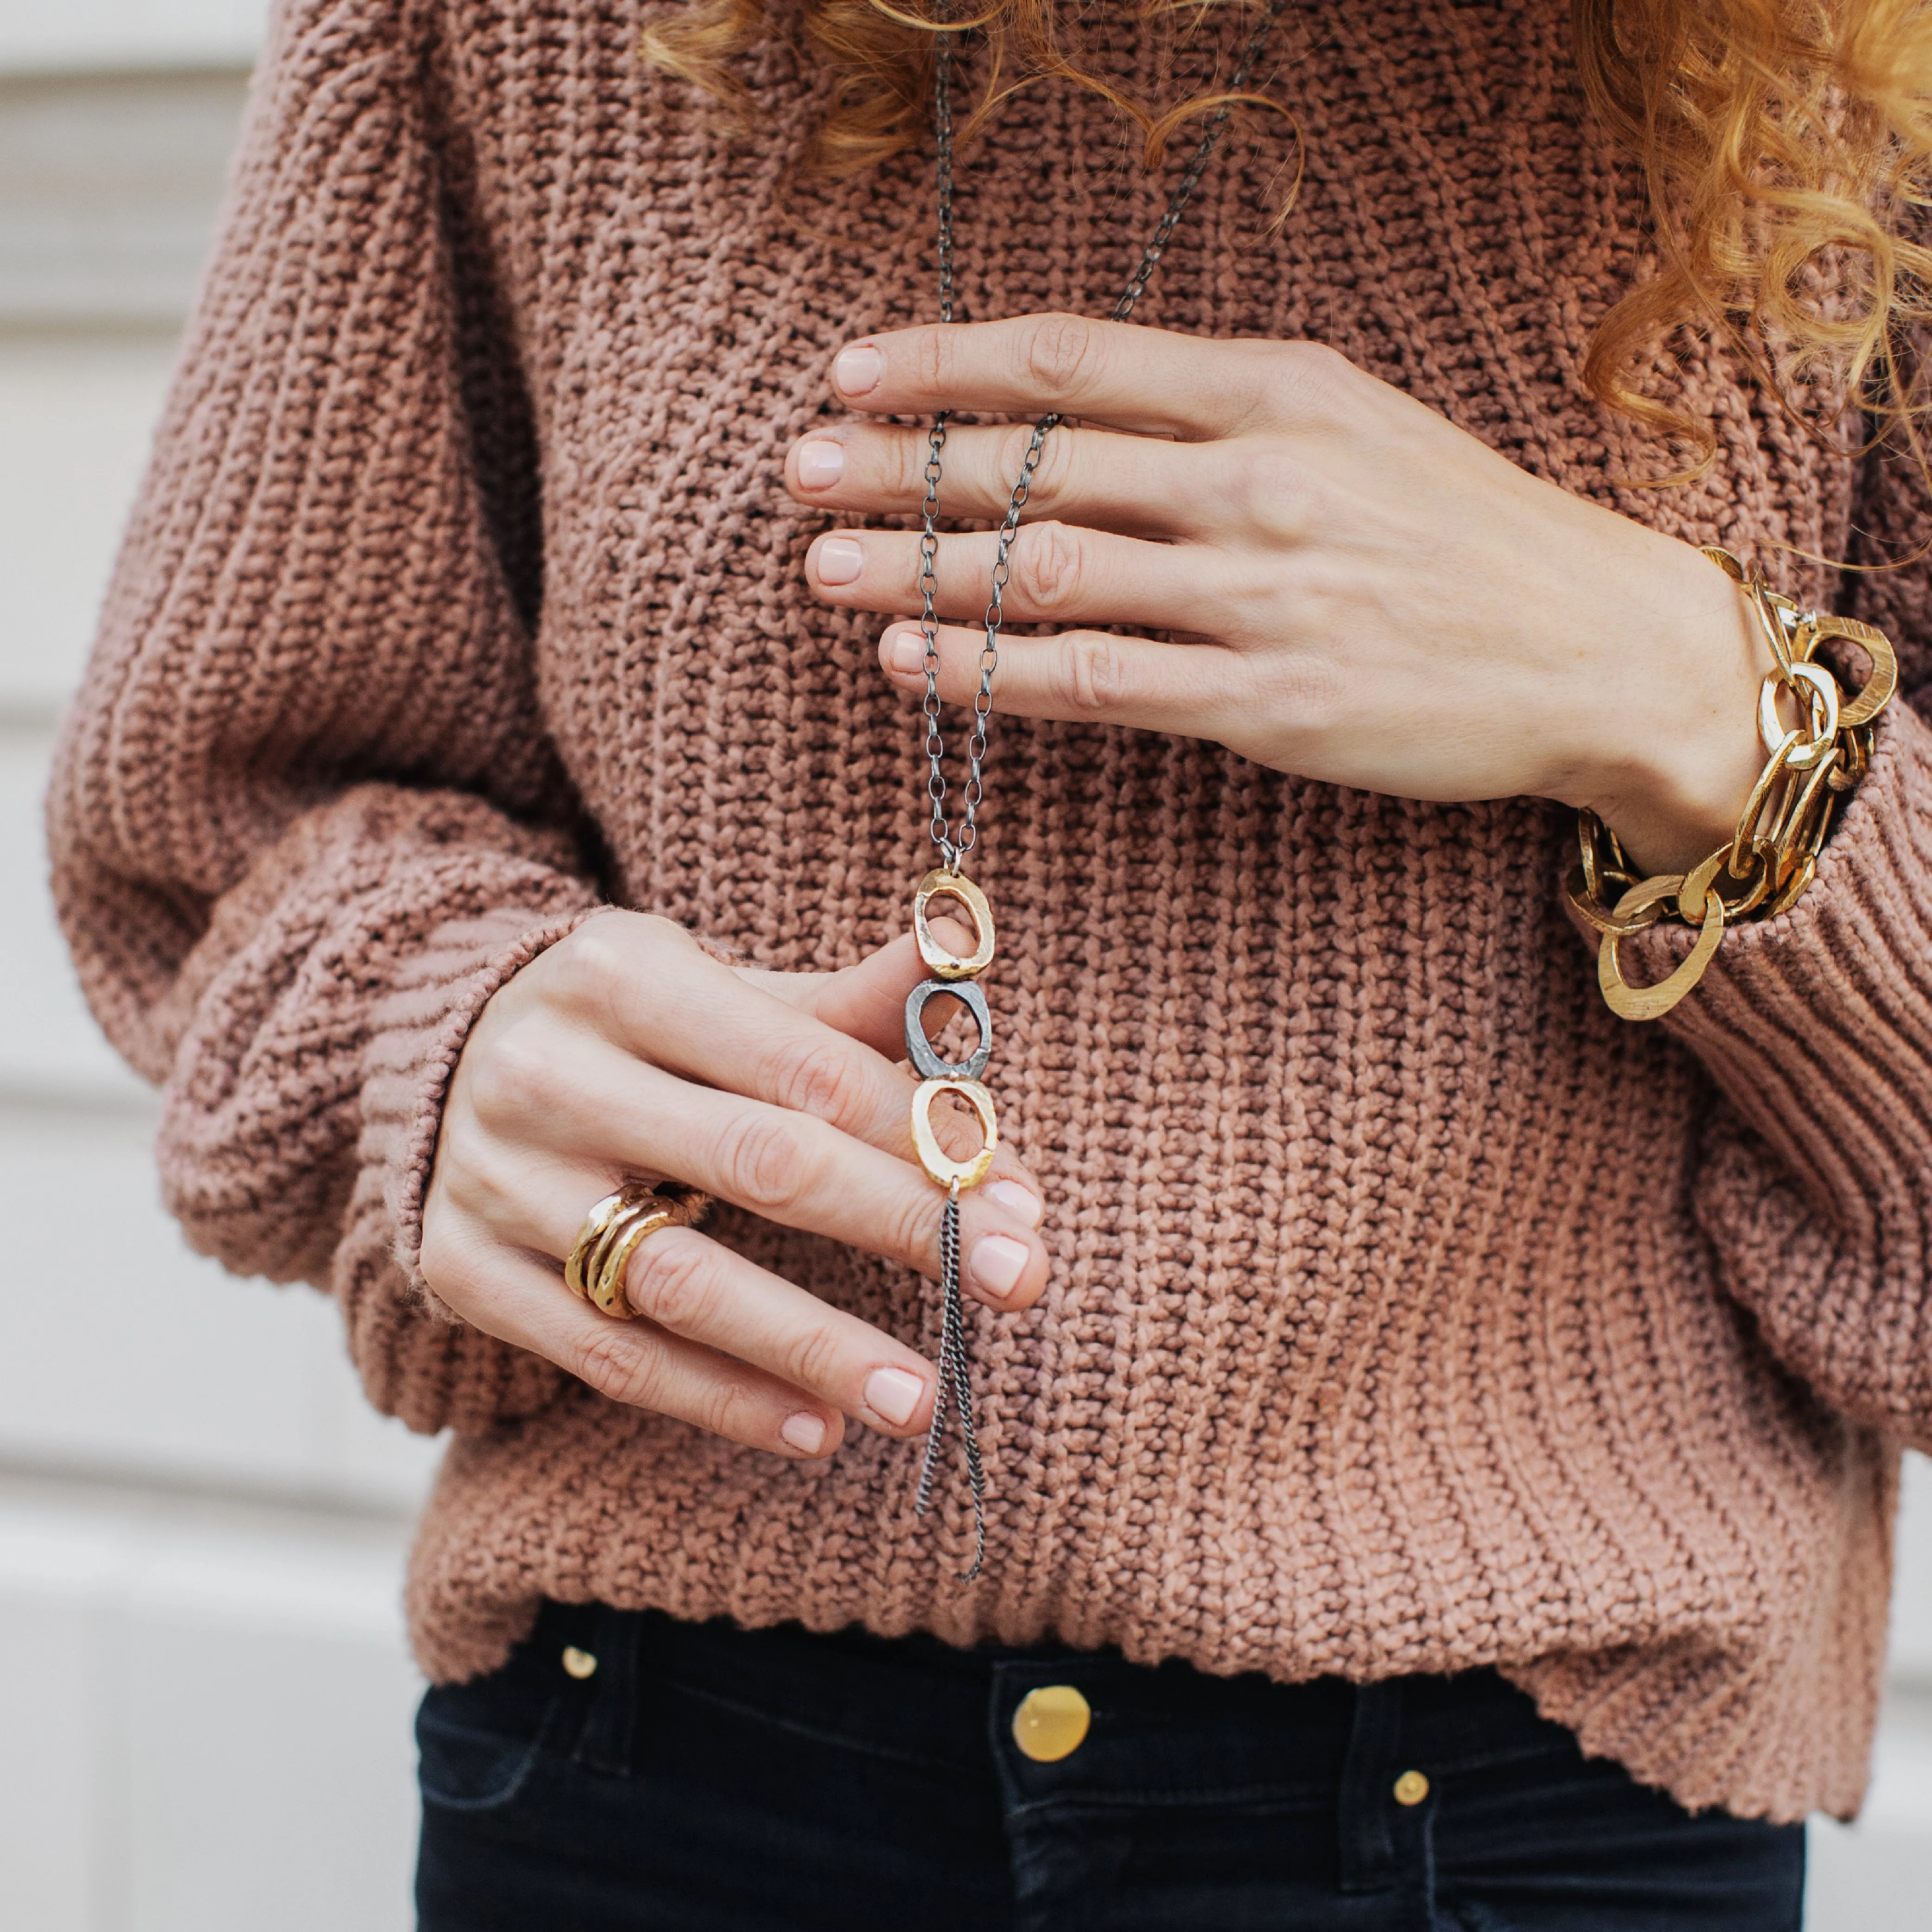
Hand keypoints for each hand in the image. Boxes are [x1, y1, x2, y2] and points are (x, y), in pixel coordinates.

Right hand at [419, 912, 1048, 1458]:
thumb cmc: (622, 1026)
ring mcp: (500, 1181)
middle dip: (902, 1228)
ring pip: (678, 1280)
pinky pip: (608, 1355)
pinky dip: (718, 1400)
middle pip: (759, 1162)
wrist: (431, 1060)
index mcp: (621, 975)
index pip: (805, 1068)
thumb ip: (834, 1002)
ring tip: (922, 1399)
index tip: (1023, 1200)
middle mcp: (548, 1071)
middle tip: (1020, 1283)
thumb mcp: (712, 987)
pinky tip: (813, 1430)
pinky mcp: (468, 1273)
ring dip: (812, 1347)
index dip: (923, 1136)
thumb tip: (956, 953)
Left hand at [786, 314, 1773, 874]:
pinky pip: (1098, 681)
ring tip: (824, 570)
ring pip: (1051, 572)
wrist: (1602, 647)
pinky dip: (994, 671)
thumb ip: (1222, 418)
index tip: (854, 371)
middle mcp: (1261, 479)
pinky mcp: (1269, 702)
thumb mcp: (1357, 427)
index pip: (1074, 360)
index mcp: (1280, 390)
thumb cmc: (1471, 538)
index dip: (947, 362)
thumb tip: (1080, 425)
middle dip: (902, 466)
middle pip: (1039, 463)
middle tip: (799, 472)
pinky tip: (915, 664)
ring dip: (922, 571)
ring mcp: (1263, 594)